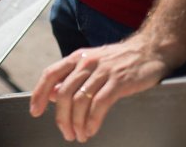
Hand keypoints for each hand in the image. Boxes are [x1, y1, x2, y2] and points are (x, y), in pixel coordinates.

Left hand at [29, 37, 170, 141]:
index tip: (35, 111)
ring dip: (77, 123)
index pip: (50, 74)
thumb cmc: (119, 59)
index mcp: (76, 58)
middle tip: (66, 133)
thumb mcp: (91, 62)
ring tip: (79, 135)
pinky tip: (91, 130)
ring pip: (80, 101)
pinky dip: (93, 121)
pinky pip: (99, 104)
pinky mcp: (118, 81)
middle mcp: (86, 63)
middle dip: (61, 118)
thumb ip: (71, 77)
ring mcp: (102, 71)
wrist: (150, 50)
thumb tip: (51, 95)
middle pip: (64, 93)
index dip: (39, 94)